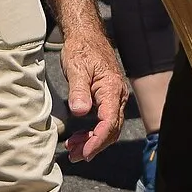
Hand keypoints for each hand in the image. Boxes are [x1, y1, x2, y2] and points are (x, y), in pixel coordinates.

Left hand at [57, 20, 127, 162]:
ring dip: (93, 141)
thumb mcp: (76, 68)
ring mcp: (115, 97)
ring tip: (73, 150)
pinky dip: (93, 133)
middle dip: (94, 146)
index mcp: (112, 89)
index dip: (97, 140)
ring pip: (109, 127)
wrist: (86, 35)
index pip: (109, 122)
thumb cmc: (81, 49)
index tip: (84, 152)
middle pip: (112, 129)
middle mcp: (118, 95)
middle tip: (74, 156)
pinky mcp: (108, 98)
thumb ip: (78, 90)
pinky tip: (80, 138)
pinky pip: (105, 121)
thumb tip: (80, 112)